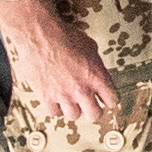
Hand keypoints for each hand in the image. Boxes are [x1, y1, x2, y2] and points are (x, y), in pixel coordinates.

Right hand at [0, 0, 118, 125]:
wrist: (40, 35)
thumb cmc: (63, 36)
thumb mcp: (90, 47)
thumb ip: (96, 64)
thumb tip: (97, 70)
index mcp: (96, 76)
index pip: (112, 100)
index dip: (109, 100)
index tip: (105, 100)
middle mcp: (82, 89)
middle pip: (95, 115)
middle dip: (93, 110)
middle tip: (89, 105)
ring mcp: (63, 95)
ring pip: (74, 116)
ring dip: (73, 109)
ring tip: (70, 100)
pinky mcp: (46, 96)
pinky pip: (54, 113)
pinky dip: (55, 108)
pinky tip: (55, 100)